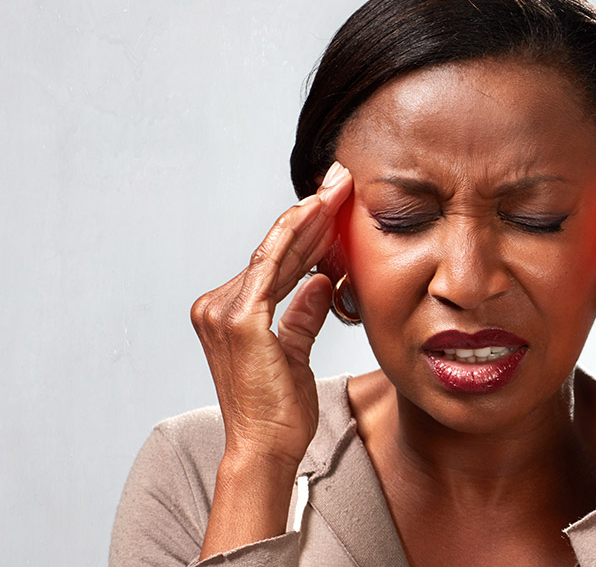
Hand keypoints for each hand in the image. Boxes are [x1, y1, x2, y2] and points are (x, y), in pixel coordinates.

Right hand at [190, 162, 352, 474]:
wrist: (266, 450)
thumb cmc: (279, 412)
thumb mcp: (295, 353)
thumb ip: (303, 315)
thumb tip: (322, 281)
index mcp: (228, 313)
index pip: (273, 262)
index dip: (304, 232)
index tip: (333, 204)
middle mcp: (217, 305)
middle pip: (273, 250)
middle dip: (311, 214)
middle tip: (342, 181)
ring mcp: (223, 311)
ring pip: (276, 252)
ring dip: (310, 217)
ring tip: (339, 188)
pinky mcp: (240, 320)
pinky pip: (275, 267)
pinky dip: (298, 238)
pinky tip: (320, 213)